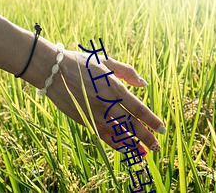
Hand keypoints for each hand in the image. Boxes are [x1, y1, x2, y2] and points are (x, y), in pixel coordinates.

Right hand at [46, 50, 165, 153]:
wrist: (54, 70)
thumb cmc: (81, 63)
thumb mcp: (106, 61)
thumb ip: (127, 71)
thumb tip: (143, 83)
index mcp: (114, 87)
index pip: (139, 108)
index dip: (152, 120)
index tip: (162, 129)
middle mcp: (106, 103)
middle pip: (131, 124)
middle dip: (146, 137)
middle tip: (157, 146)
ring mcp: (94, 113)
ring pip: (117, 133)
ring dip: (132, 144)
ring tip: (143, 153)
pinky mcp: (83, 119)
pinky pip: (101, 134)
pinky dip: (113, 143)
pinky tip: (122, 148)